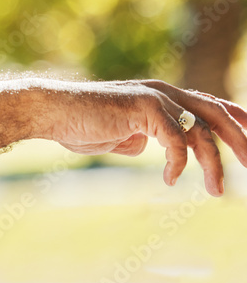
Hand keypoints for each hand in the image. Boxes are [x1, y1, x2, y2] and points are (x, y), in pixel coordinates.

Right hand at [38, 79, 246, 195]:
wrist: (53, 112)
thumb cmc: (80, 125)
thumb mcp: (120, 134)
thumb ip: (142, 137)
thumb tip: (154, 149)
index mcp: (163, 95)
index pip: (213, 106)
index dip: (238, 122)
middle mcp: (165, 91)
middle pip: (218, 114)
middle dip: (241, 141)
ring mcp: (156, 97)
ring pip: (202, 130)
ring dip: (215, 164)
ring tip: (218, 191)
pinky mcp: (144, 108)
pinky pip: (175, 140)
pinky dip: (177, 163)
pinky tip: (170, 180)